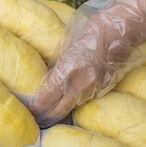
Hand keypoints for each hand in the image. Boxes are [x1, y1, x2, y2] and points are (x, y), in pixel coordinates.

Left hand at [29, 0, 145, 126]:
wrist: (117, 29)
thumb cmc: (88, 33)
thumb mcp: (64, 50)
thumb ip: (54, 69)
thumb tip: (42, 83)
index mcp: (67, 71)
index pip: (46, 98)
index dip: (35, 107)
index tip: (27, 109)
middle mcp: (80, 84)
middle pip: (58, 110)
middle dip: (45, 116)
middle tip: (34, 116)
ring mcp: (93, 88)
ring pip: (71, 106)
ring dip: (59, 110)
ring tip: (46, 111)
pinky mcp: (102, 88)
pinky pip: (83, 99)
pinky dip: (73, 101)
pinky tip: (65, 100)